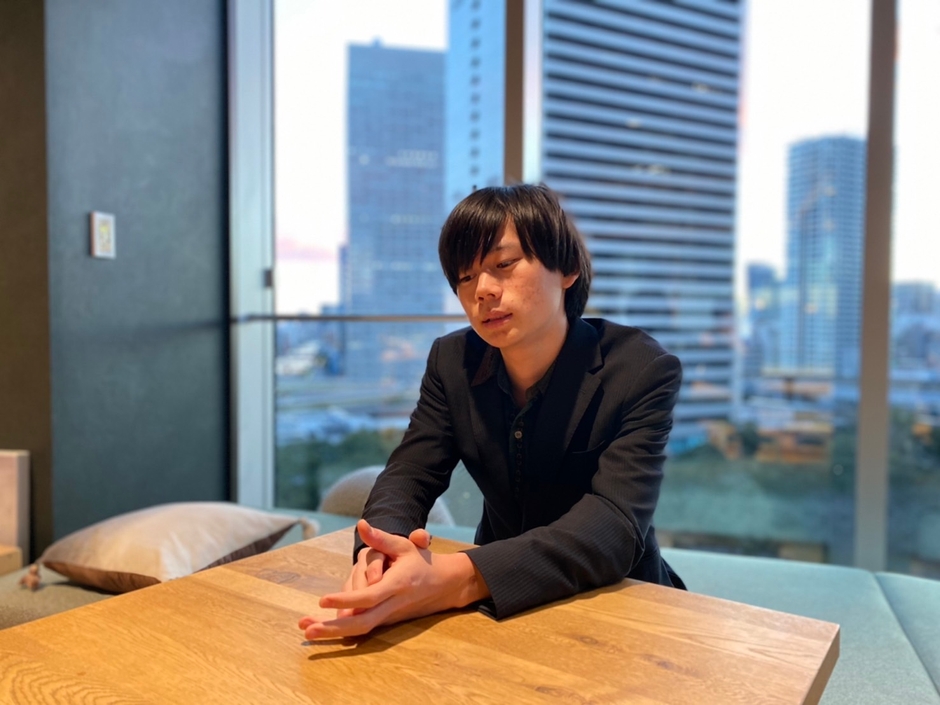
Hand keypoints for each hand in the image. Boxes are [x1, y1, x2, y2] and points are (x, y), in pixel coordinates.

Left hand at [298, 519, 487, 639]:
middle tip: (309, 629)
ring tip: (306, 630)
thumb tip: (361, 525)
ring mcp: (388, 617)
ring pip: (360, 630)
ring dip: (333, 633)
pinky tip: (319, 628)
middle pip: (362, 622)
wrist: (443, 585)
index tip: (323, 599)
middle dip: (334, 628)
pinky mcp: (385, 622)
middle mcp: (392, 605)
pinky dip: (340, 631)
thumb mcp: (403, 546)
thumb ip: (380, 538)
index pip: (369, 596)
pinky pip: (361, 628)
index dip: (346, 599)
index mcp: (396, 585)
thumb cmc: (420, 562)